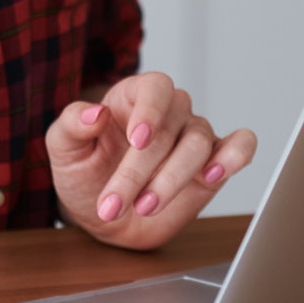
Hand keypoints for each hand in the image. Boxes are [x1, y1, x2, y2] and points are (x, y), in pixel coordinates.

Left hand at [45, 72, 256, 250]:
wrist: (102, 215)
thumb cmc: (84, 172)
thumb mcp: (64, 149)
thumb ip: (71, 124)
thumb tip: (94, 112)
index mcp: (134, 96)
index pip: (155, 87)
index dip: (151, 109)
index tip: (137, 140)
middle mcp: (168, 112)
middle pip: (171, 126)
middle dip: (142, 170)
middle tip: (114, 204)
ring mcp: (193, 137)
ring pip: (199, 144)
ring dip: (172, 179)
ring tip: (144, 207)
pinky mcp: (212, 167)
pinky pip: (239, 146)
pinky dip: (236, 155)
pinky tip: (217, 171)